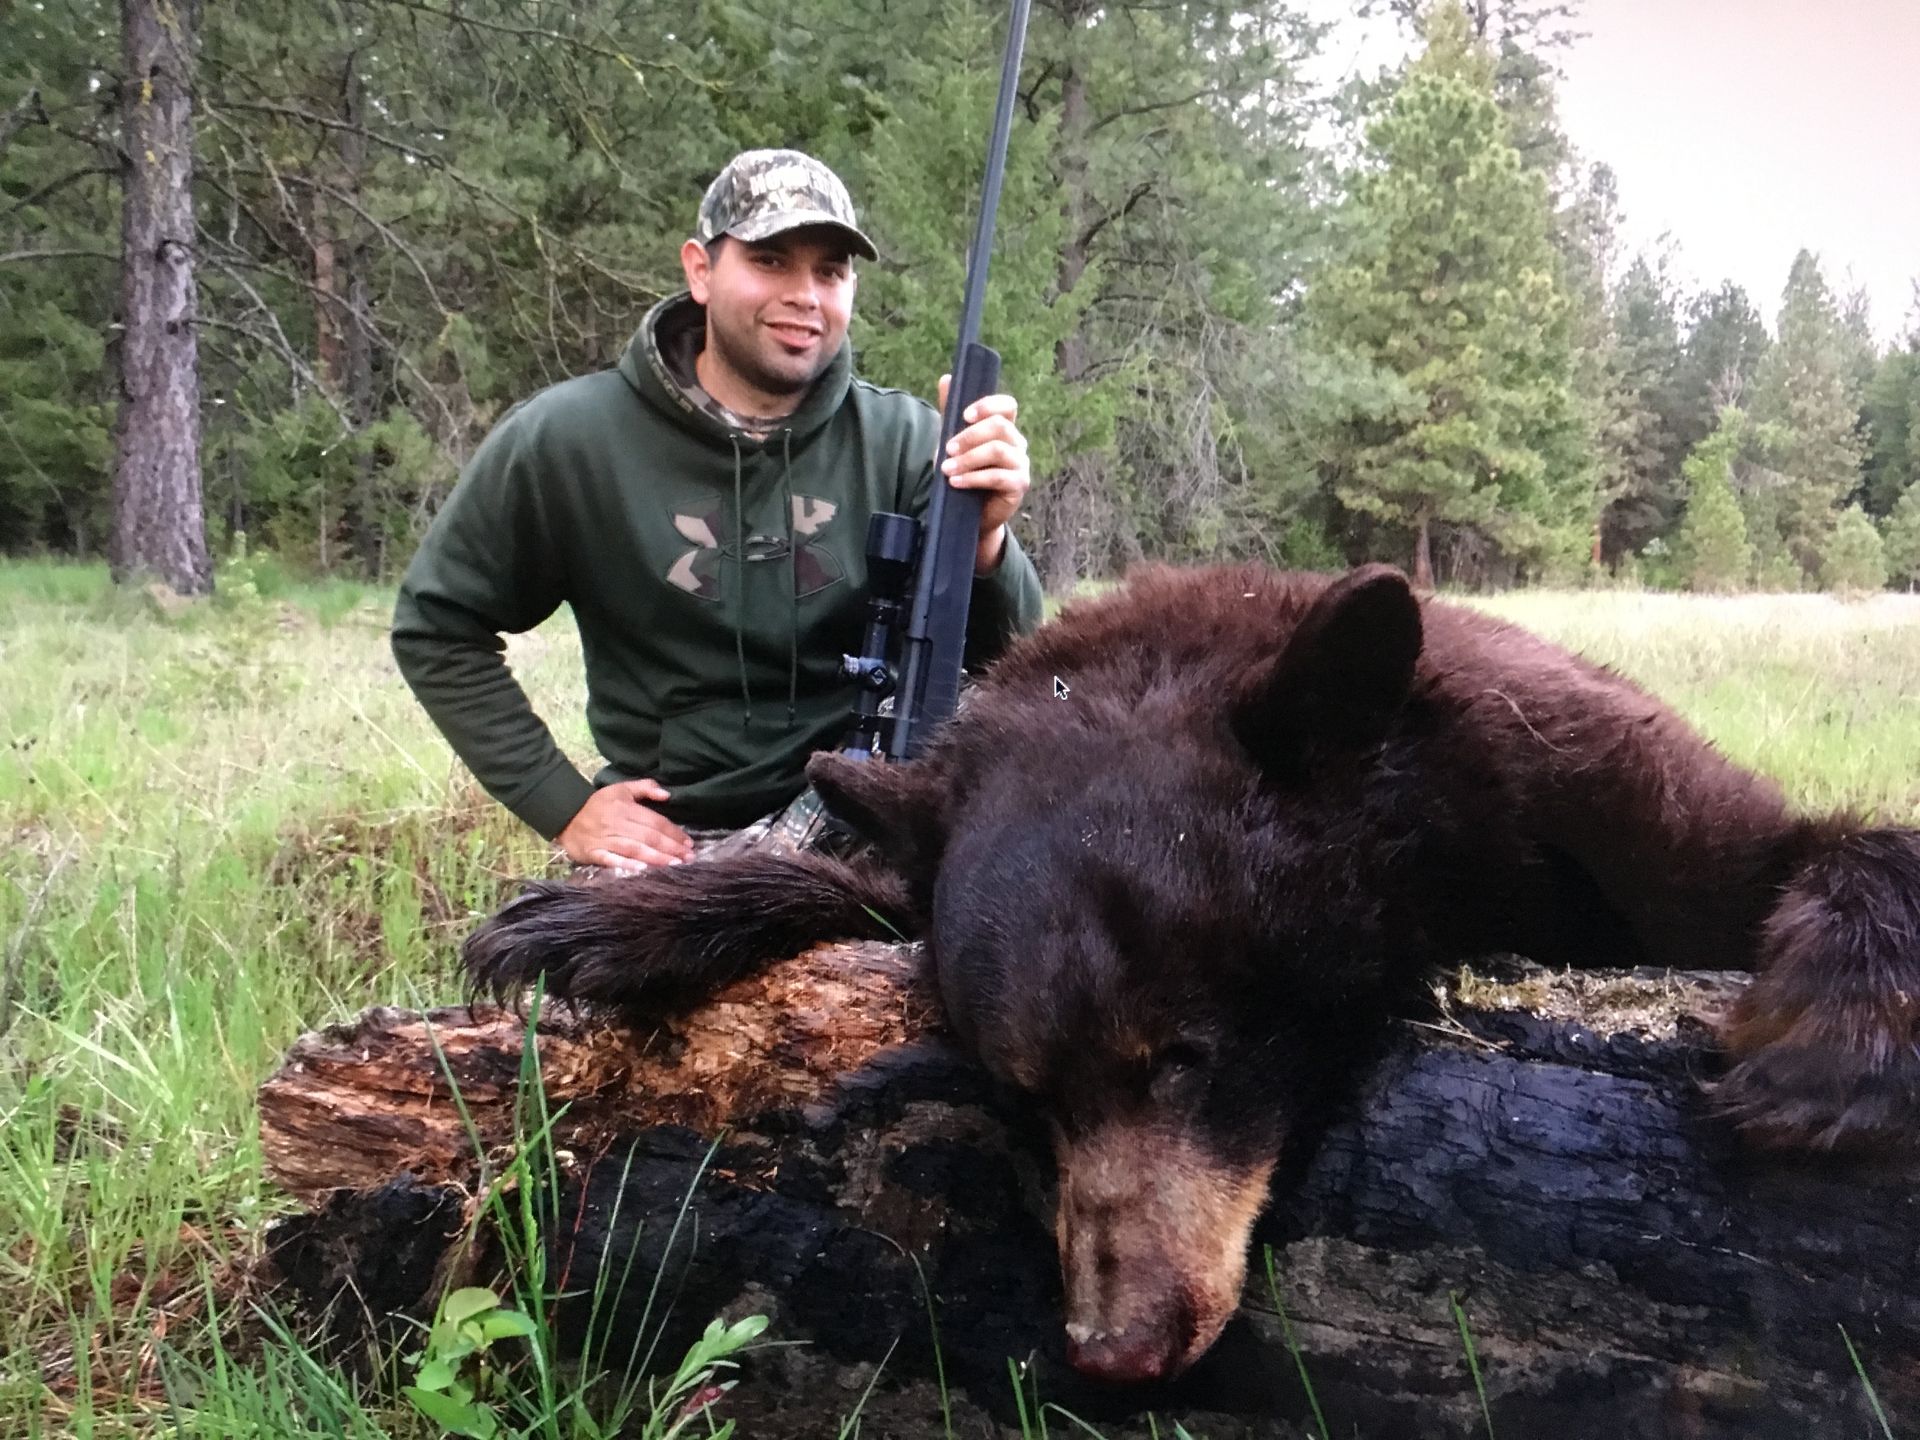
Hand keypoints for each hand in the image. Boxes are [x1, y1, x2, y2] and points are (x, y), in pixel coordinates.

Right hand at [556, 779, 693, 873]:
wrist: (565, 815)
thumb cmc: (598, 803)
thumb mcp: (621, 789)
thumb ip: (645, 788)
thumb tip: (667, 795)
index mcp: (626, 808)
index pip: (655, 821)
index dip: (673, 832)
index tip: (689, 843)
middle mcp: (617, 824)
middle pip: (648, 837)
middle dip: (670, 848)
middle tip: (688, 858)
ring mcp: (605, 839)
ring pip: (634, 849)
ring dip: (656, 858)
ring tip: (674, 864)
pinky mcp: (594, 853)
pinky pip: (612, 860)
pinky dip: (626, 865)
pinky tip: (642, 870)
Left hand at [937, 374, 1030, 574]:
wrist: (973, 514)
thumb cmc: (967, 472)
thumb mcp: (956, 441)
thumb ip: (951, 412)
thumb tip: (946, 379)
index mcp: (1005, 428)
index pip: (1007, 405)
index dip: (988, 405)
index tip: (964, 415)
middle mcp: (1018, 443)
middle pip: (1000, 426)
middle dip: (970, 436)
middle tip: (947, 448)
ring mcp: (1021, 464)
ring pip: (998, 451)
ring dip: (968, 459)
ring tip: (946, 469)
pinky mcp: (1019, 486)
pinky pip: (999, 477)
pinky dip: (974, 478)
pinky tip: (956, 482)